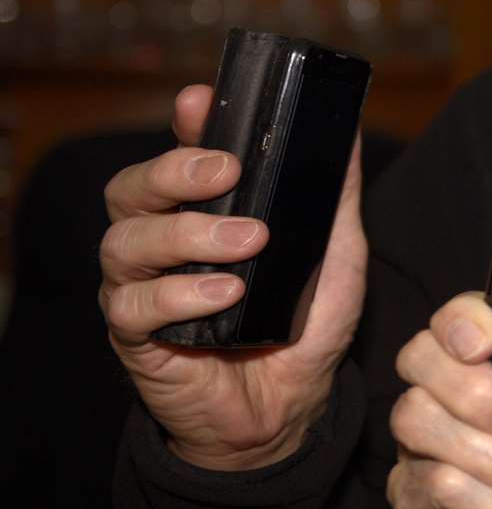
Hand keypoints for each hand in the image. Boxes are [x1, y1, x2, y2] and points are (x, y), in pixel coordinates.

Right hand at [99, 85, 367, 469]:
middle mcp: (161, 242)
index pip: (178, 156)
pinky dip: (178, 296)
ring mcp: (142, 288)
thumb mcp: (336, 252)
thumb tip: (348, 129)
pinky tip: (223, 294)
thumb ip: (336, 194)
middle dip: (174, 170)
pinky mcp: (136, 338)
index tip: (199, 101)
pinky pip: (132, 306)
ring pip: (125, 242)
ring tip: (246, 244)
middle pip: (132, 189)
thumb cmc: (305, 325)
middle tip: (227, 172)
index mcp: (203, 212)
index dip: (184, 126)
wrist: (289, 408)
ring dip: (187, 235)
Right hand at [388, 269, 491, 508]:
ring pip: (418, 421)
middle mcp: (461, 401)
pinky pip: (425, 484)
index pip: (460, 319)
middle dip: (476, 390)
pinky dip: (484, 503)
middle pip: (420, 359)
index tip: (490, 339)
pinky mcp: (421, 507)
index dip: (463, 319)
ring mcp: (435, 452)